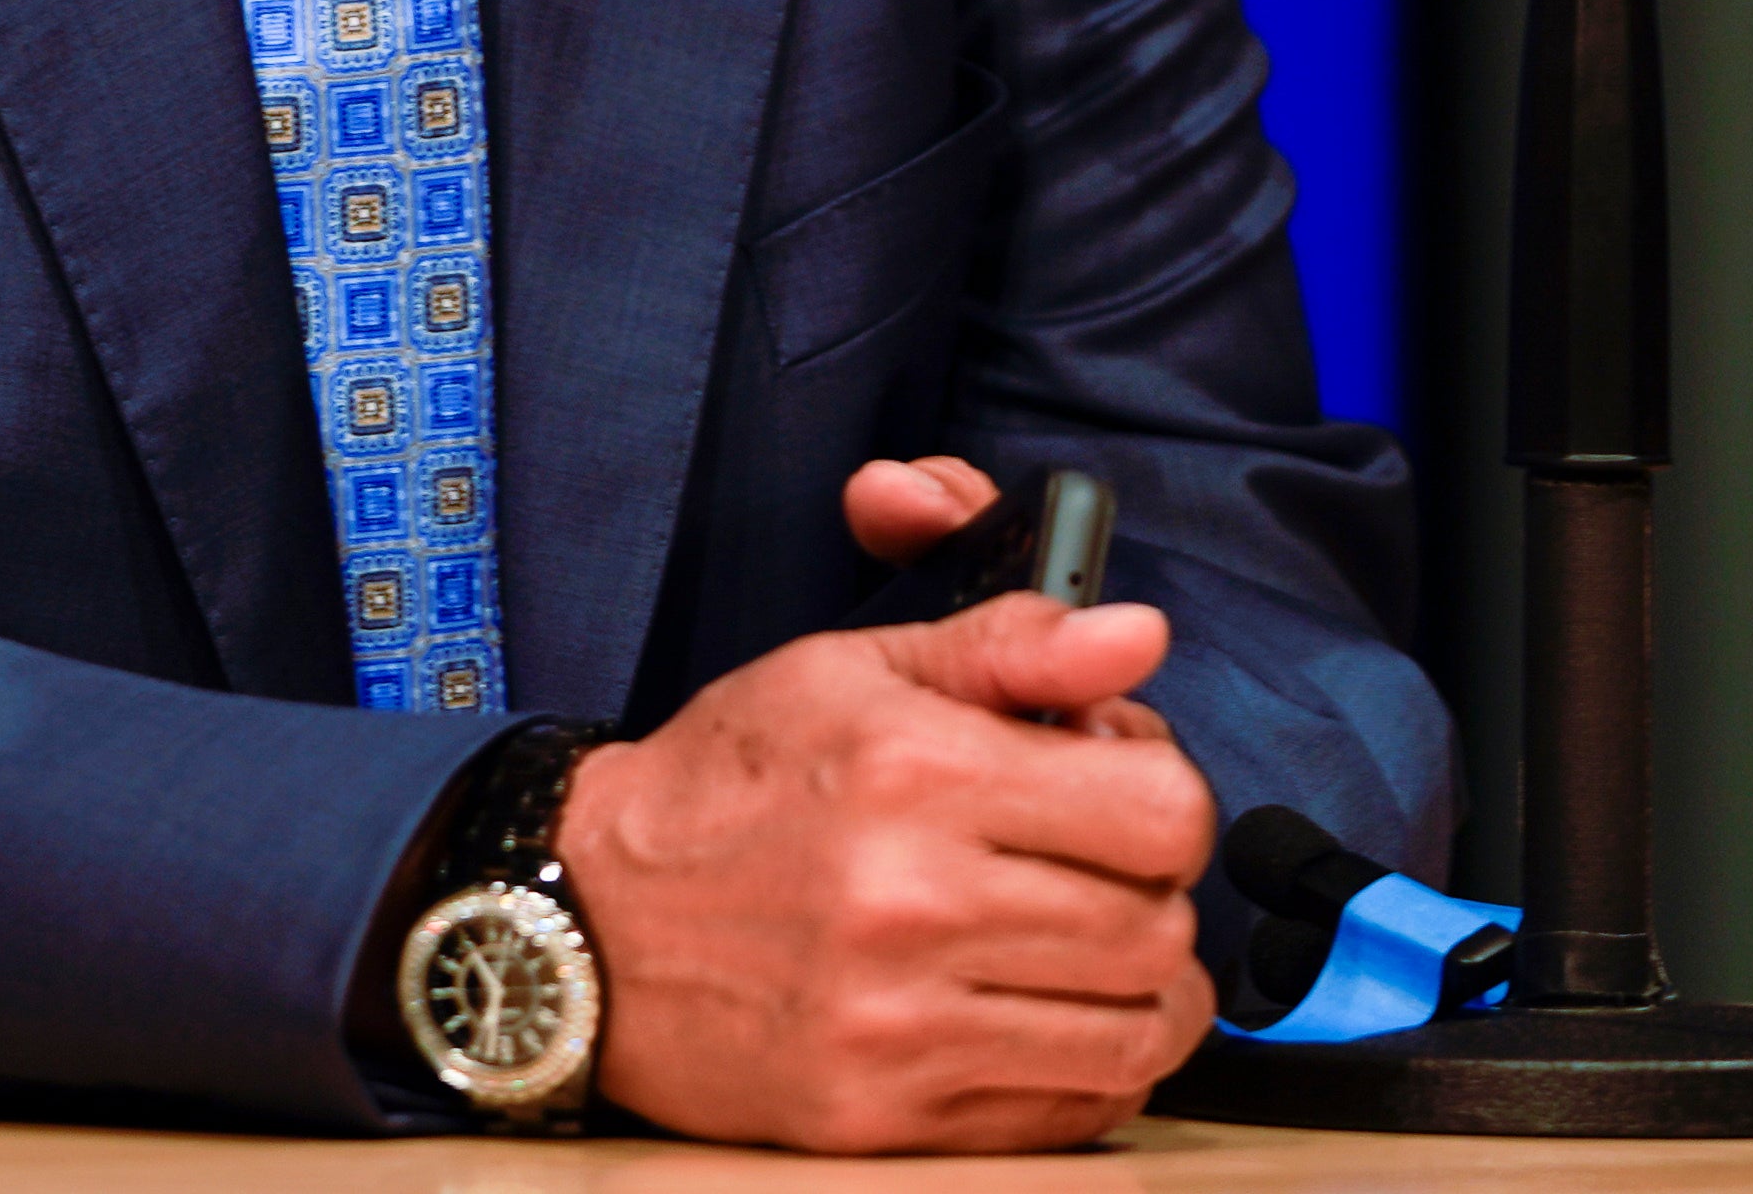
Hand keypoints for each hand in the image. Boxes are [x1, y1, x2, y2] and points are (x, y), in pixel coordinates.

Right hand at [552, 459, 1219, 1151]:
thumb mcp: (849, 673)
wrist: (587, 920)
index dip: (1165, 794)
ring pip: (1134, 1032)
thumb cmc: (723, 787)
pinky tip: (1043, 1017)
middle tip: (1100, 873)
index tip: (1120, 792)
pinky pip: (1067, 1112)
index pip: (1162, 810)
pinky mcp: (885, 1118)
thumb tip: (1137, 635)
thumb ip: (1009, 647)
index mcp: (917, 773)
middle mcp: (914, 904)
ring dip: (1140, 991)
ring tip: (1090, 952)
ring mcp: (900, 1026)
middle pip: (1158, 927)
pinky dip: (1086, 1068)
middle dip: (1153, 892)